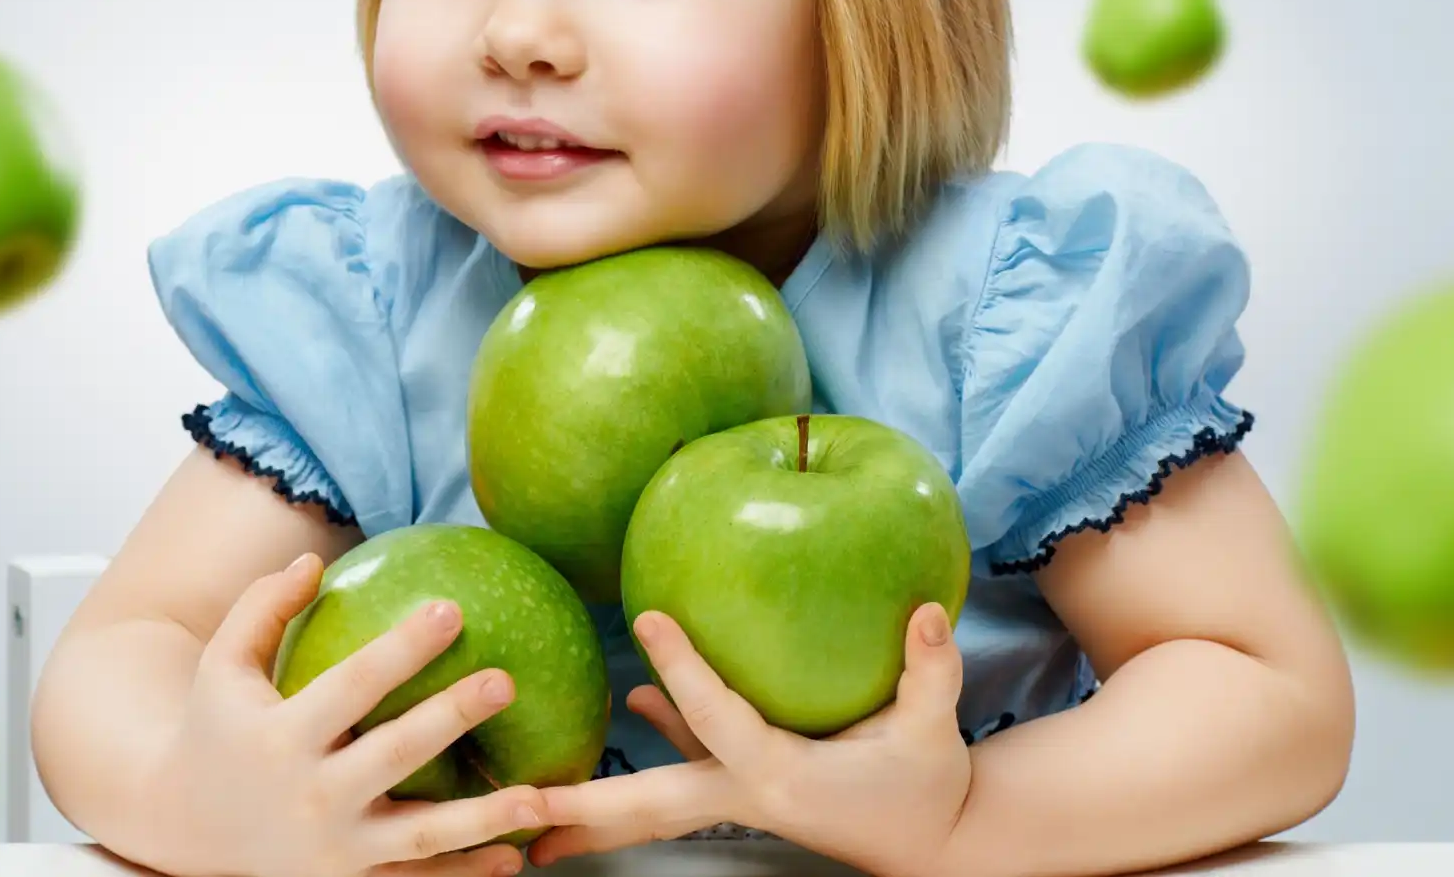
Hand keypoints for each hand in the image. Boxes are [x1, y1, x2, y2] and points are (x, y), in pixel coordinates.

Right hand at [141, 553, 546, 876]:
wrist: (183, 826)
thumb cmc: (214, 729)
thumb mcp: (221, 665)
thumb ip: (262, 609)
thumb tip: (313, 559)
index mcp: (282, 736)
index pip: (353, 684)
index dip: (402, 647)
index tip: (450, 610)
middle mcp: (311, 796)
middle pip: (394, 754)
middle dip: (451, 717)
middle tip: (505, 682)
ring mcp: (333, 849)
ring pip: (418, 835)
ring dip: (481, 819)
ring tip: (539, 796)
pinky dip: (464, 873)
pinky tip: (514, 855)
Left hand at [527, 604, 971, 876]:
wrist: (933, 842)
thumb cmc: (928, 785)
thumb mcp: (933, 730)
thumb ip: (930, 672)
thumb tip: (929, 610)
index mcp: (781, 776)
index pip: (718, 719)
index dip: (684, 671)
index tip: (648, 620)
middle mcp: (745, 792)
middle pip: (649, 804)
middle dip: (584, 811)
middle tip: (519, 810)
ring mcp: (738, 796)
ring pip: (652, 802)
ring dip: (593, 808)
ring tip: (529, 808)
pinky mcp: (744, 788)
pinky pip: (685, 769)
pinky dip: (656, 743)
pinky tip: (634, 706)